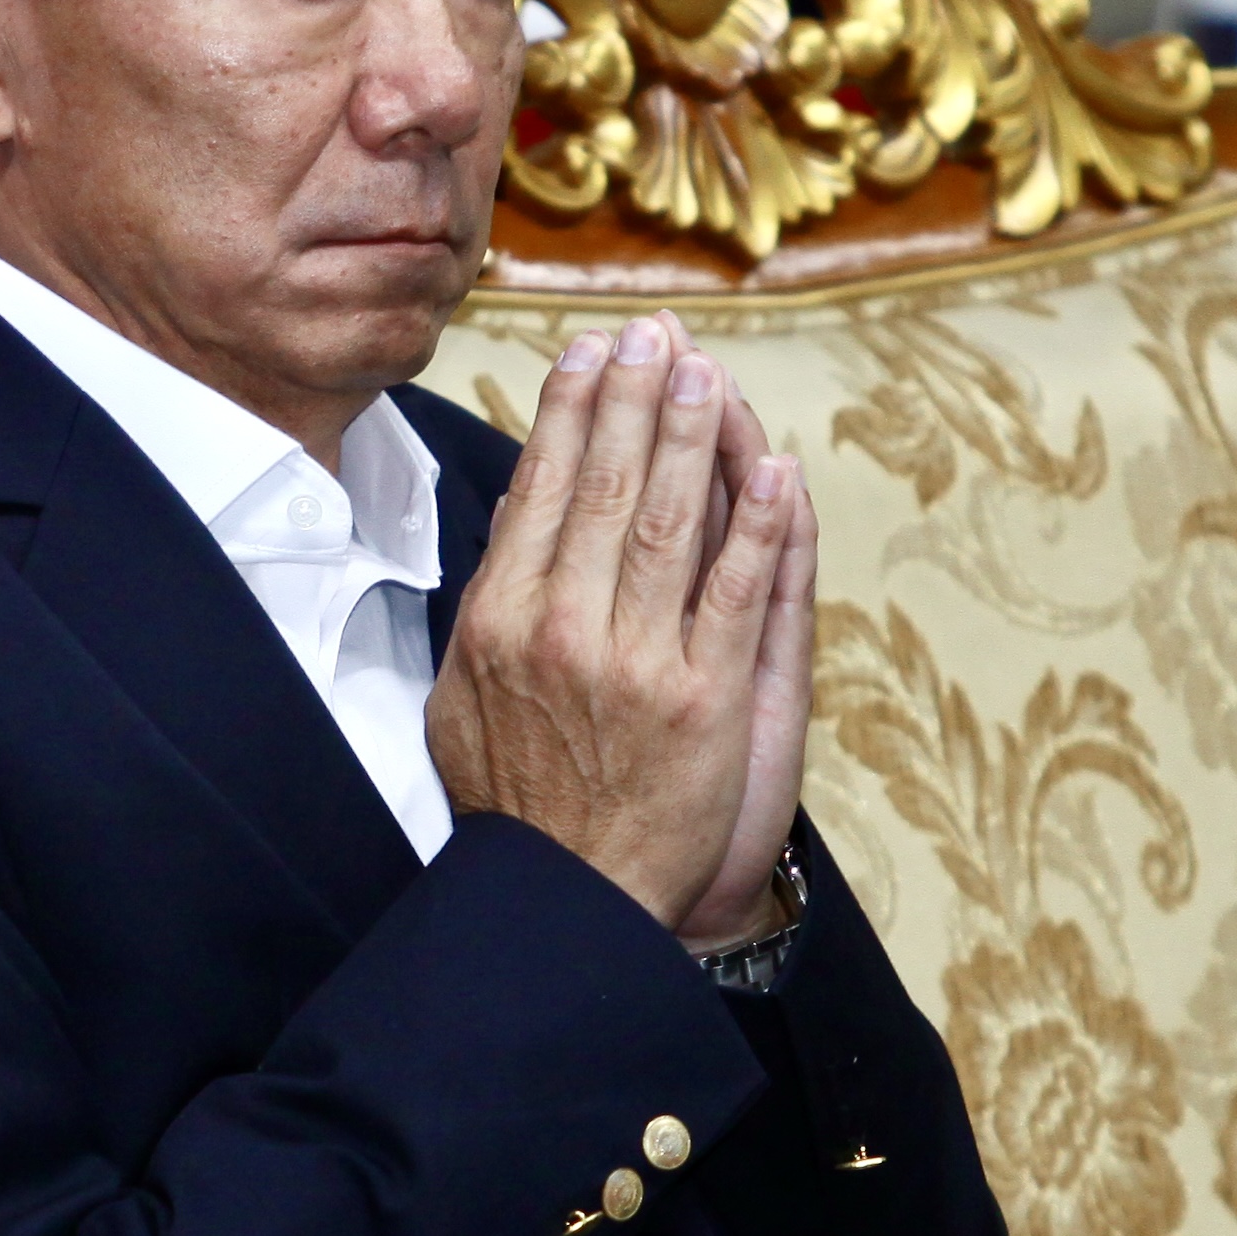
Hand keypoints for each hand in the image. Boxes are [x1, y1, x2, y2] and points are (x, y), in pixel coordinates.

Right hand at [427, 310, 814, 933]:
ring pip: (670, 520)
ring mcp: (638, 662)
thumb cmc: (519, 802)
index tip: (593, 353)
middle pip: (606, 485)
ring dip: (694, 436)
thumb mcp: (463, 699)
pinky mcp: (707, 698)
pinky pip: (738, 591)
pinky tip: (773, 470)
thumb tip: (511, 508)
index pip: (542, 489)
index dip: (572, 411)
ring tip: (708, 372)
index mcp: (501, 622)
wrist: (571, 899)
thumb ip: (489, 602)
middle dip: (635, 399)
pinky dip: (758, 526)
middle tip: (655, 336)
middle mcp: (564, 631)